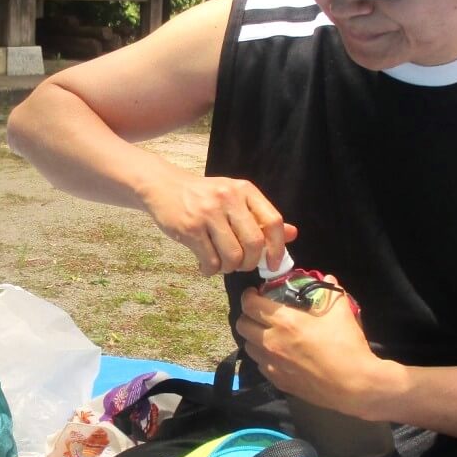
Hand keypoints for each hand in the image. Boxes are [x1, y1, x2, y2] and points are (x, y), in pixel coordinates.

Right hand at [142, 174, 296, 275]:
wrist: (163, 186)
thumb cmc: (204, 196)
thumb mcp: (235, 199)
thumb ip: (261, 217)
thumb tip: (292, 234)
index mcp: (244, 190)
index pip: (273, 221)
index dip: (277, 248)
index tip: (272, 263)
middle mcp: (228, 199)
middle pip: (254, 244)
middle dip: (250, 263)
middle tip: (241, 265)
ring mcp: (208, 213)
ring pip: (233, 256)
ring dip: (229, 268)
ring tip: (221, 263)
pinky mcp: (190, 228)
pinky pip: (210, 261)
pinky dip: (210, 270)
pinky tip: (205, 265)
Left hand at [234, 277, 387, 416]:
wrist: (354, 385)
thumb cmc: (346, 346)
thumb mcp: (341, 313)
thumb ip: (332, 292)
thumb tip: (328, 279)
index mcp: (284, 322)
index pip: (249, 304)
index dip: (249, 296)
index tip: (255, 293)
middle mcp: (271, 342)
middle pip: (242, 325)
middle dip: (247, 315)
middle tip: (260, 313)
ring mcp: (272, 364)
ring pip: (248, 346)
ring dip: (253, 337)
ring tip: (266, 333)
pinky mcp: (277, 381)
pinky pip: (260, 364)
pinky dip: (263, 356)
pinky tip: (277, 354)